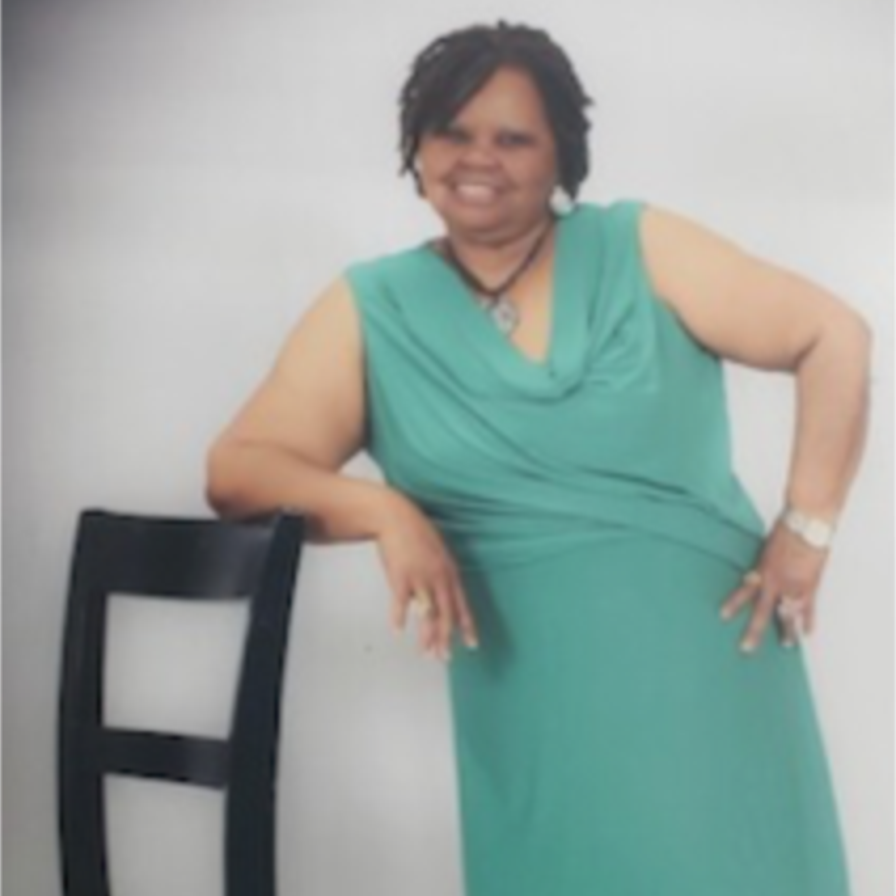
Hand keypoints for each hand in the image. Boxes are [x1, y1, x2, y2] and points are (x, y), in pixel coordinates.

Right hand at [374, 490, 478, 660]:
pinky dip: (399, 618)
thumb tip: (438, 597)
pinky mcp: (401, 576)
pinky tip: (398, 631)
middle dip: (446, 639)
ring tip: (426, 654)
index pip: (462, 605)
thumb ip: (440, 576)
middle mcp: (438, 578)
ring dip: (426, 637)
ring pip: (427, 614)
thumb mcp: (437, 554)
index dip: (467, 626)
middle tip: (445, 659)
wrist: (396, 516)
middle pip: (446, 615)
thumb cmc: (416, 534)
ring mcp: (420, 577)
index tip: (472, 645)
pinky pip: (401, 602)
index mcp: (449, 573)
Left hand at [720, 520, 829, 653]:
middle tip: (746, 648)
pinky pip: (809, 608)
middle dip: (754, 631)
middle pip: (762, 612)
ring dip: (787, 631)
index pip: (744, 592)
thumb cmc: (786, 528)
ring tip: (786, 645)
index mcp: (761, 570)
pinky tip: (808, 633)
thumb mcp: (766, 546)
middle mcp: (776, 582)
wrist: (807, 522)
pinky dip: (809, 621)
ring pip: (788, 615)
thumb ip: (763, 561)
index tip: (722, 616)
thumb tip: (758, 569)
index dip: (733, 604)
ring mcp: (794, 586)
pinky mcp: (811, 586)